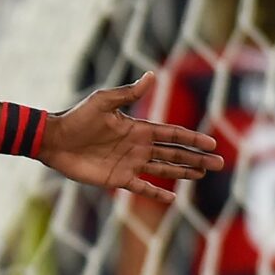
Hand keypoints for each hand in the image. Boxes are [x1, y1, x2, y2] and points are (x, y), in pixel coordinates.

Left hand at [41, 75, 223, 203]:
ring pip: (163, 169)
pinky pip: (142, 187)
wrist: (55, 140)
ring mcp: (129, 163)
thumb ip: (129, 93)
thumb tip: (152, 75)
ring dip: (184, 172)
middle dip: (197, 158)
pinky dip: (157, 193)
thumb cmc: (77, 118)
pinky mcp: (117, 178)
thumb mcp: (103, 102)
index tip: (212, 143)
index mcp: (139, 128)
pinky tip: (173, 199)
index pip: (173, 134)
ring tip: (203, 175)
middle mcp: (138, 146)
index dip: (193, 139)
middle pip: (174, 153)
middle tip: (219, 164)